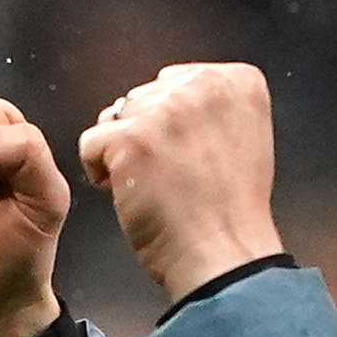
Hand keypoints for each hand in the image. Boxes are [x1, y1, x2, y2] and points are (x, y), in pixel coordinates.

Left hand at [77, 63, 285, 302]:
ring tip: (155, 186)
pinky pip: (92, 142)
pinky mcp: (130, 138)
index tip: (197, 156)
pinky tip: (132, 194)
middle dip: (149, 133)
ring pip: (117, 117)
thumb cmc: (233, 212)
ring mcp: (166, 111)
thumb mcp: (244, 140)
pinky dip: (103, 173)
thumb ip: (213, 110)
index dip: (176, 123)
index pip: (178, 81)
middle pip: (145, 96)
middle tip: (175, 176)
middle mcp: (204, 86)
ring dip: (125, 151)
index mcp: (239, 83)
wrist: (224, 255)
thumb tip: (169, 98)